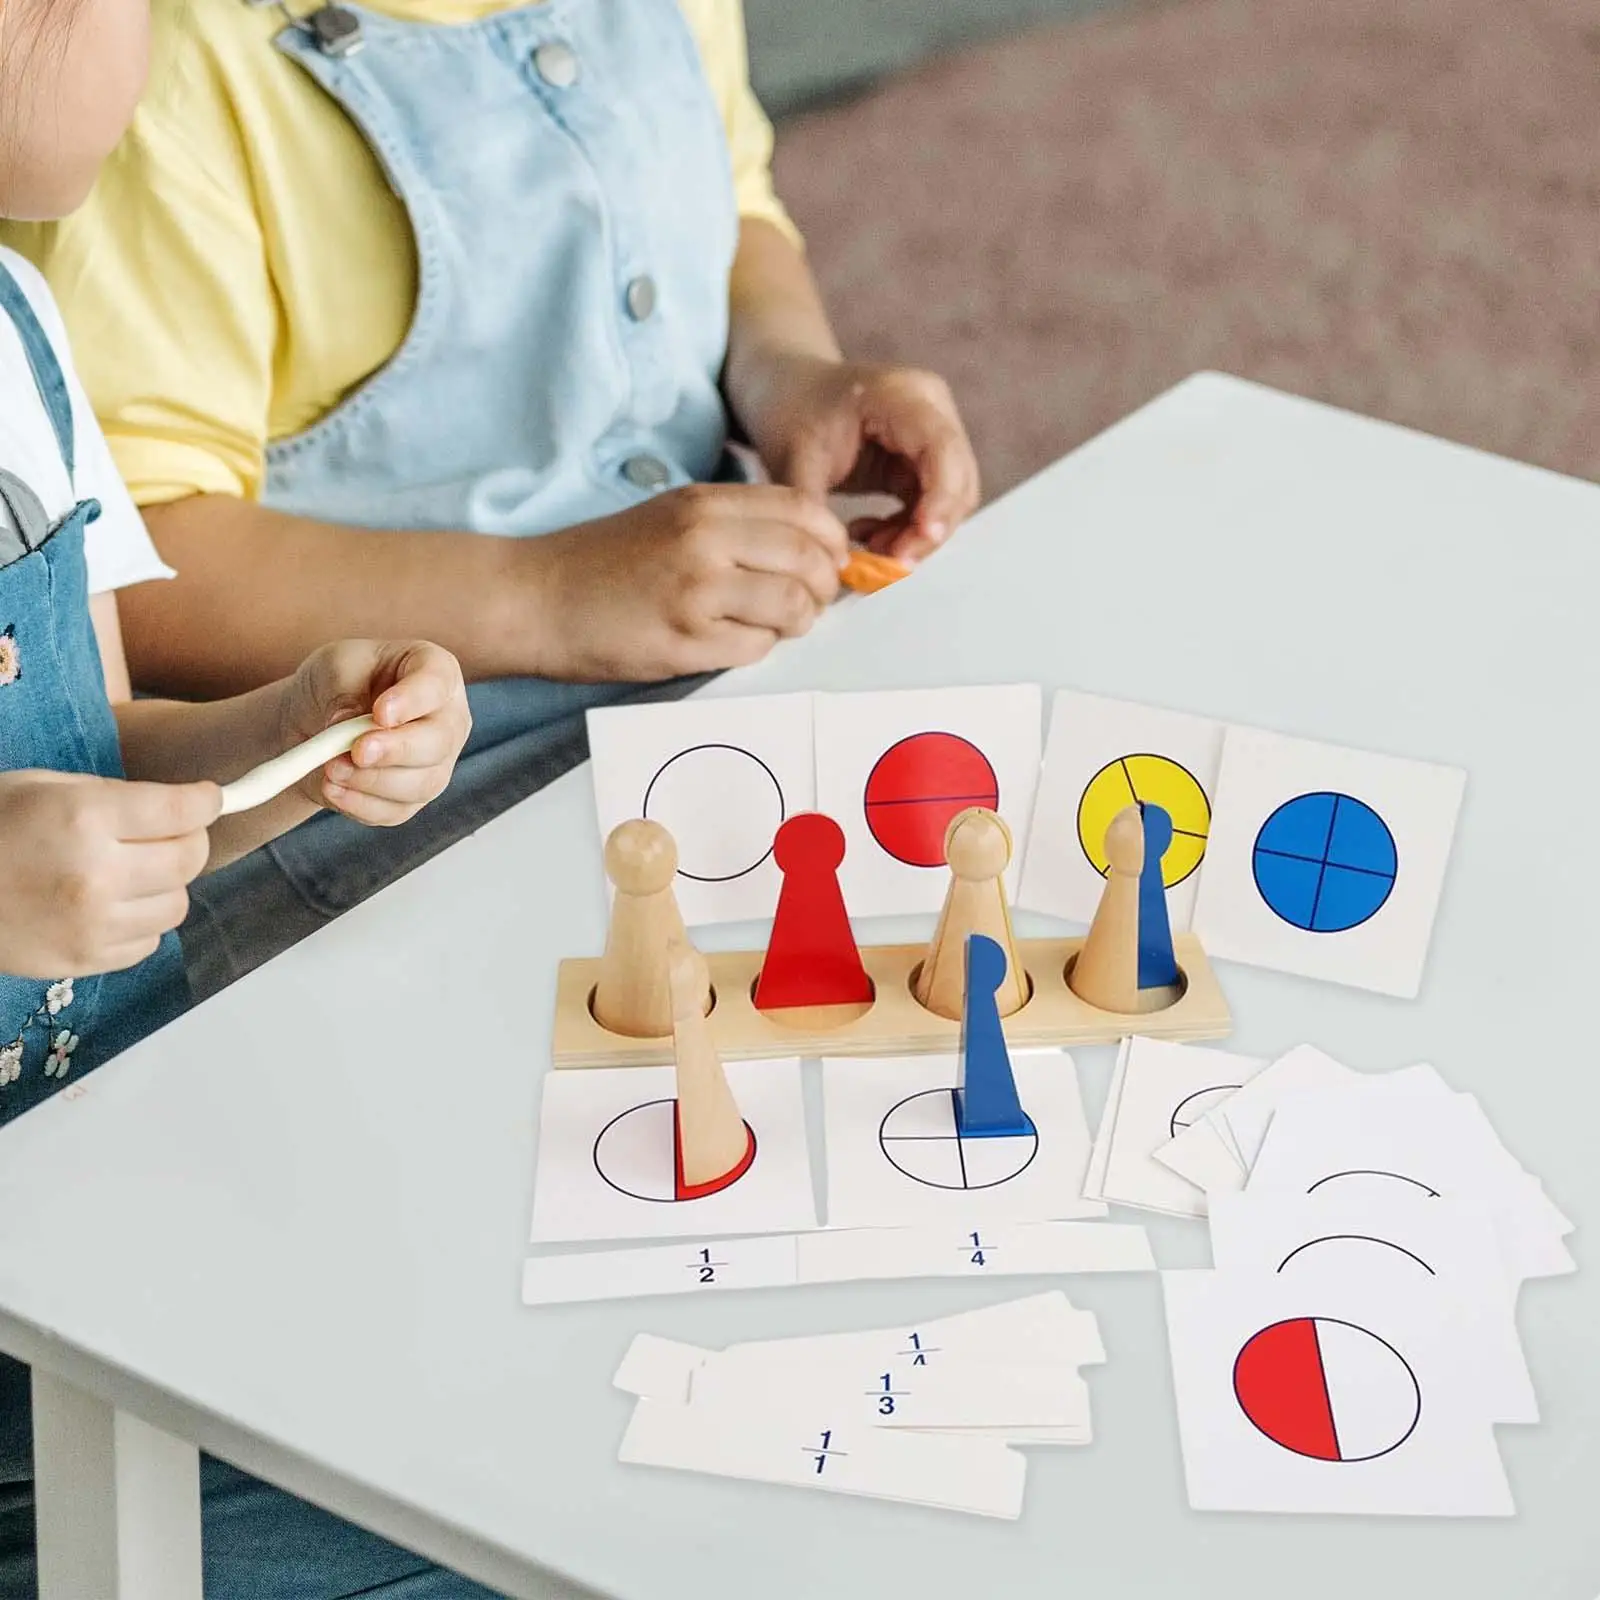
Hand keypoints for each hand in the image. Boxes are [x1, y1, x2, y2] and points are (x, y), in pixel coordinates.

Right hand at [0, 770, 219, 977]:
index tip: (208, 799)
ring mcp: (92, 924)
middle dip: (189, 841)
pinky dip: (142, 922)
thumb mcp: (42, 787)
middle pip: (190, 859)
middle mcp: (97, 874)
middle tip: (170, 834)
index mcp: (85, 819)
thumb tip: (177, 805)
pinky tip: (112, 905)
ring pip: (177, 905)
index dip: (205, 802)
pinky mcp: (84, 961)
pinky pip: (148, 942)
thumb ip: (112, 796)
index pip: (181, 812)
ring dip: (166, 886)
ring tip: (133, 873)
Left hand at [276, 640, 471, 824]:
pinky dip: (360, 804)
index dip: (413, 701)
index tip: (380, 713)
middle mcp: (448, 720)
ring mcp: (436, 763)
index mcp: (436, 672)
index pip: (437, 684)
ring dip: (371, 780)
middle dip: (397, 750)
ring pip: (421, 783)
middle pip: (438, 742)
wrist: (316, 718)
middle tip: (358, 751)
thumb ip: (345, 694)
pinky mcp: (412, 798)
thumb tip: (349, 730)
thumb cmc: (337, 682)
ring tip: (330, 768)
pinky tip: (332, 788)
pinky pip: (395, 811)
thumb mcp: (335, 668)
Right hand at [530, 483, 849, 679]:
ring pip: (791, 607)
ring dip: (795, 623)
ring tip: (772, 626)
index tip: (831, 562)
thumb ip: (735, 525)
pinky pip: (755, 649)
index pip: (805, 510)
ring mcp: (695, 592)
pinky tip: (731, 642)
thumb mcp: (671, 517)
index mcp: (704, 504)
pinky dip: (756, 649)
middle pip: (808, 560)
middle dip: (822, 589)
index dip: (832, 541)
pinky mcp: (683, 640)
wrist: (535, 597)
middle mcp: (704, 540)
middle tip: (807, 604)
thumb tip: (807, 550)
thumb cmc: (603, 562)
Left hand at [747, 356, 980, 565]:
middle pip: (957, 481)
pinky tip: (869, 533)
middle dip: (927, 530)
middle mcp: (931, 409)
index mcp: (902, 395)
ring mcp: (933, 433)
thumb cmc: (791, 411)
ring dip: (915, 535)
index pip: (942, 450)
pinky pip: (931, 504)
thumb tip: (836, 564)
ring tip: (868, 546)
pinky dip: (906, 529)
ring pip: (950, 500)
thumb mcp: (795, 459)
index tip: (918, 542)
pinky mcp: (924, 458)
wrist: (790, 390)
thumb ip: (815, 509)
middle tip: (885, 563)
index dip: (940, 500)